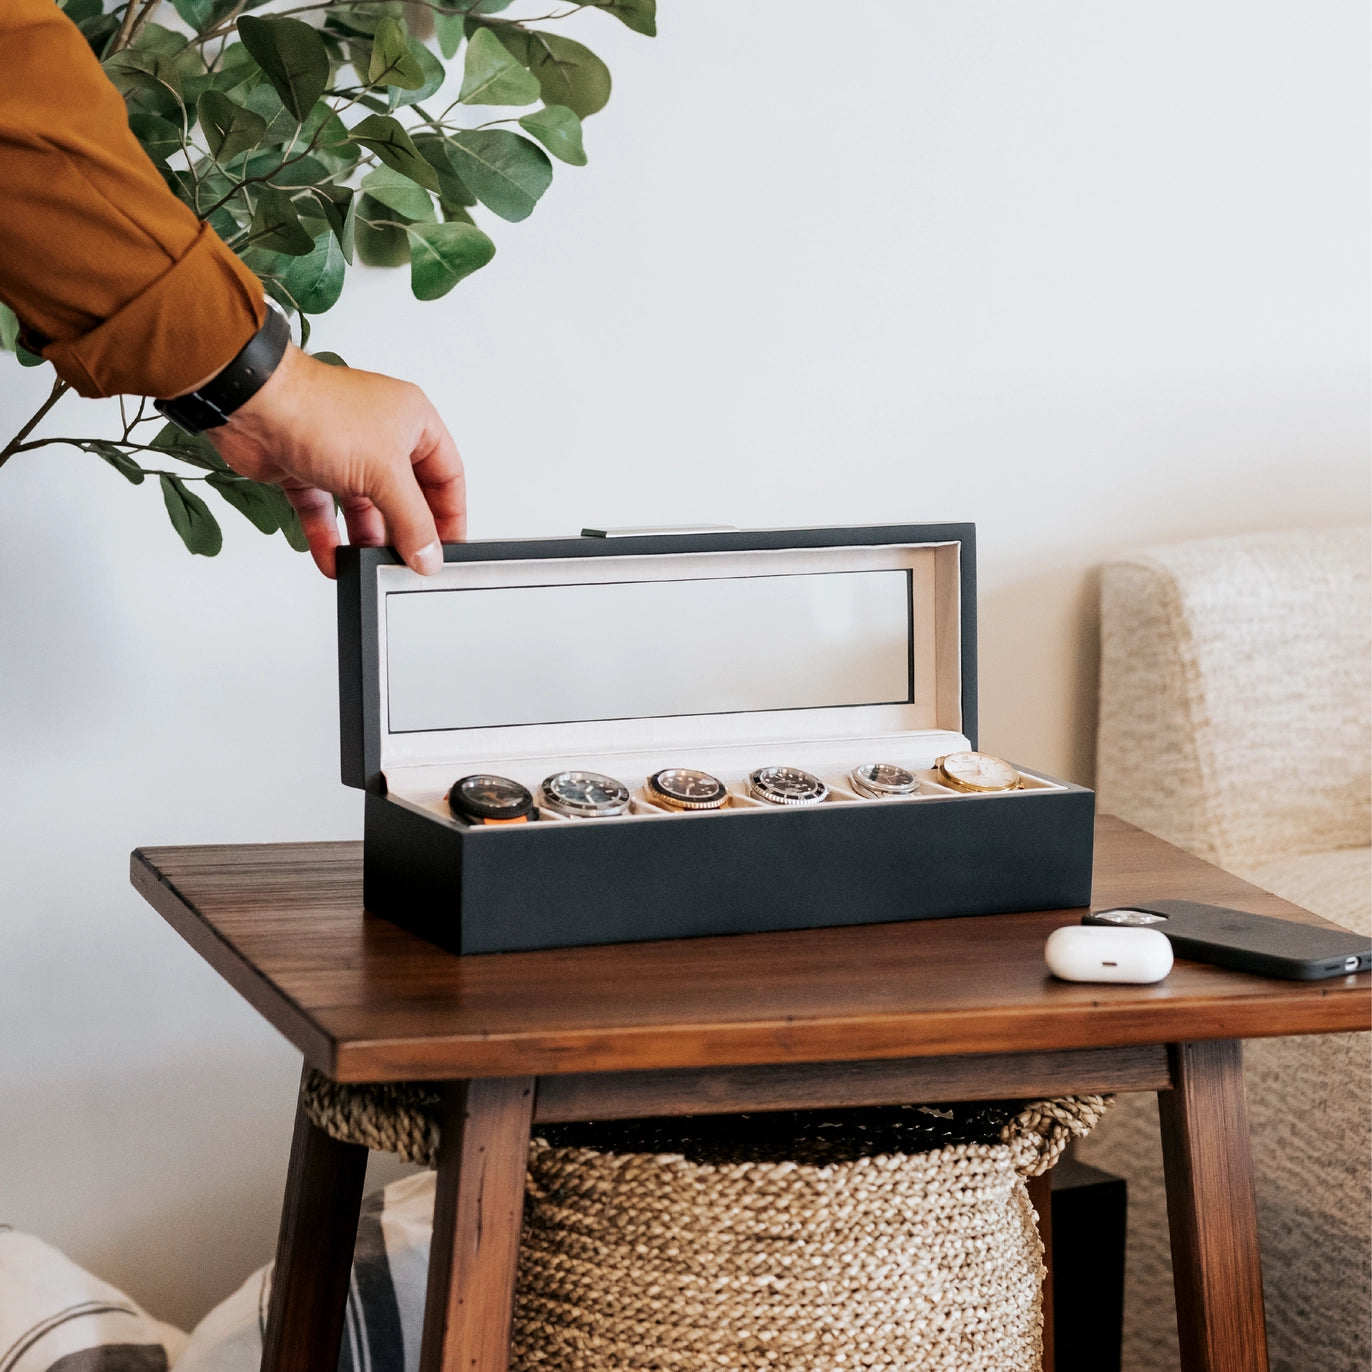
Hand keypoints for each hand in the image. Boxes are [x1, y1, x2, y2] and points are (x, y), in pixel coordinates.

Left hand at [206, 344, 464, 577]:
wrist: (251, 405)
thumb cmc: (317, 411)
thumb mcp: (384, 473)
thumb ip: (412, 520)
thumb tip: (429, 555)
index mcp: (412, 421)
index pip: (447, 474)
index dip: (451, 514)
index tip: (448, 548)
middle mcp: (381, 434)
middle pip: (407, 495)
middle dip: (407, 530)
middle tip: (411, 561)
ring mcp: (343, 453)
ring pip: (366, 507)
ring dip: (368, 539)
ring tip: (372, 564)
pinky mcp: (309, 469)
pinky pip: (327, 513)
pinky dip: (330, 538)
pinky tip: (334, 560)